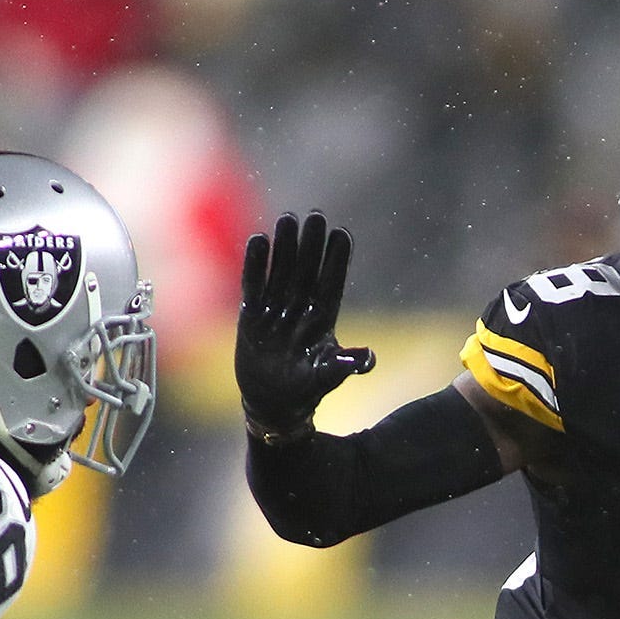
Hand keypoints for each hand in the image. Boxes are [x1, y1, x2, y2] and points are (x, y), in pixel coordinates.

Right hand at [236, 213, 375, 435]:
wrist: (273, 403)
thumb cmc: (305, 389)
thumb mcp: (326, 378)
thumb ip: (344, 366)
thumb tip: (368, 360)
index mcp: (323, 318)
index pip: (331, 281)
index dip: (337, 258)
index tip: (342, 233)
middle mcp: (300, 307)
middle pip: (306, 268)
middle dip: (311, 243)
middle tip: (316, 216)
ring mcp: (276, 309)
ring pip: (281, 270)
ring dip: (284, 246)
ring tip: (288, 218)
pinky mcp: (252, 315)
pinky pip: (253, 284)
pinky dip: (254, 264)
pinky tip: (258, 240)